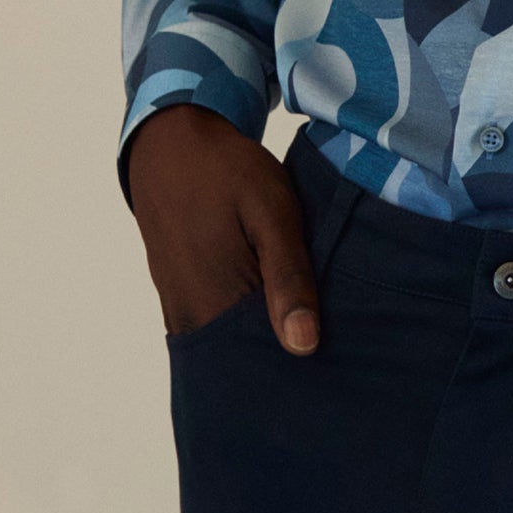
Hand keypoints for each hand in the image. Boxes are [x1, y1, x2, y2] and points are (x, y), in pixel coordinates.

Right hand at [126, 104, 318, 353]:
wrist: (171, 147)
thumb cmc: (228, 174)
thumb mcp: (272, 212)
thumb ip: (289, 277)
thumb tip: (304, 347)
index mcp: (215, 303)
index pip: (265, 364)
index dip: (304, 366)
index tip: (340, 360)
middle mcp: (191, 320)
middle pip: (246, 363)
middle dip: (287, 361)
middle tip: (333, 347)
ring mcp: (181, 312)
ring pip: (231, 348)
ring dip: (267, 343)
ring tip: (310, 326)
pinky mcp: (179, 300)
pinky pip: (217, 330)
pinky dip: (247, 328)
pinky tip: (277, 312)